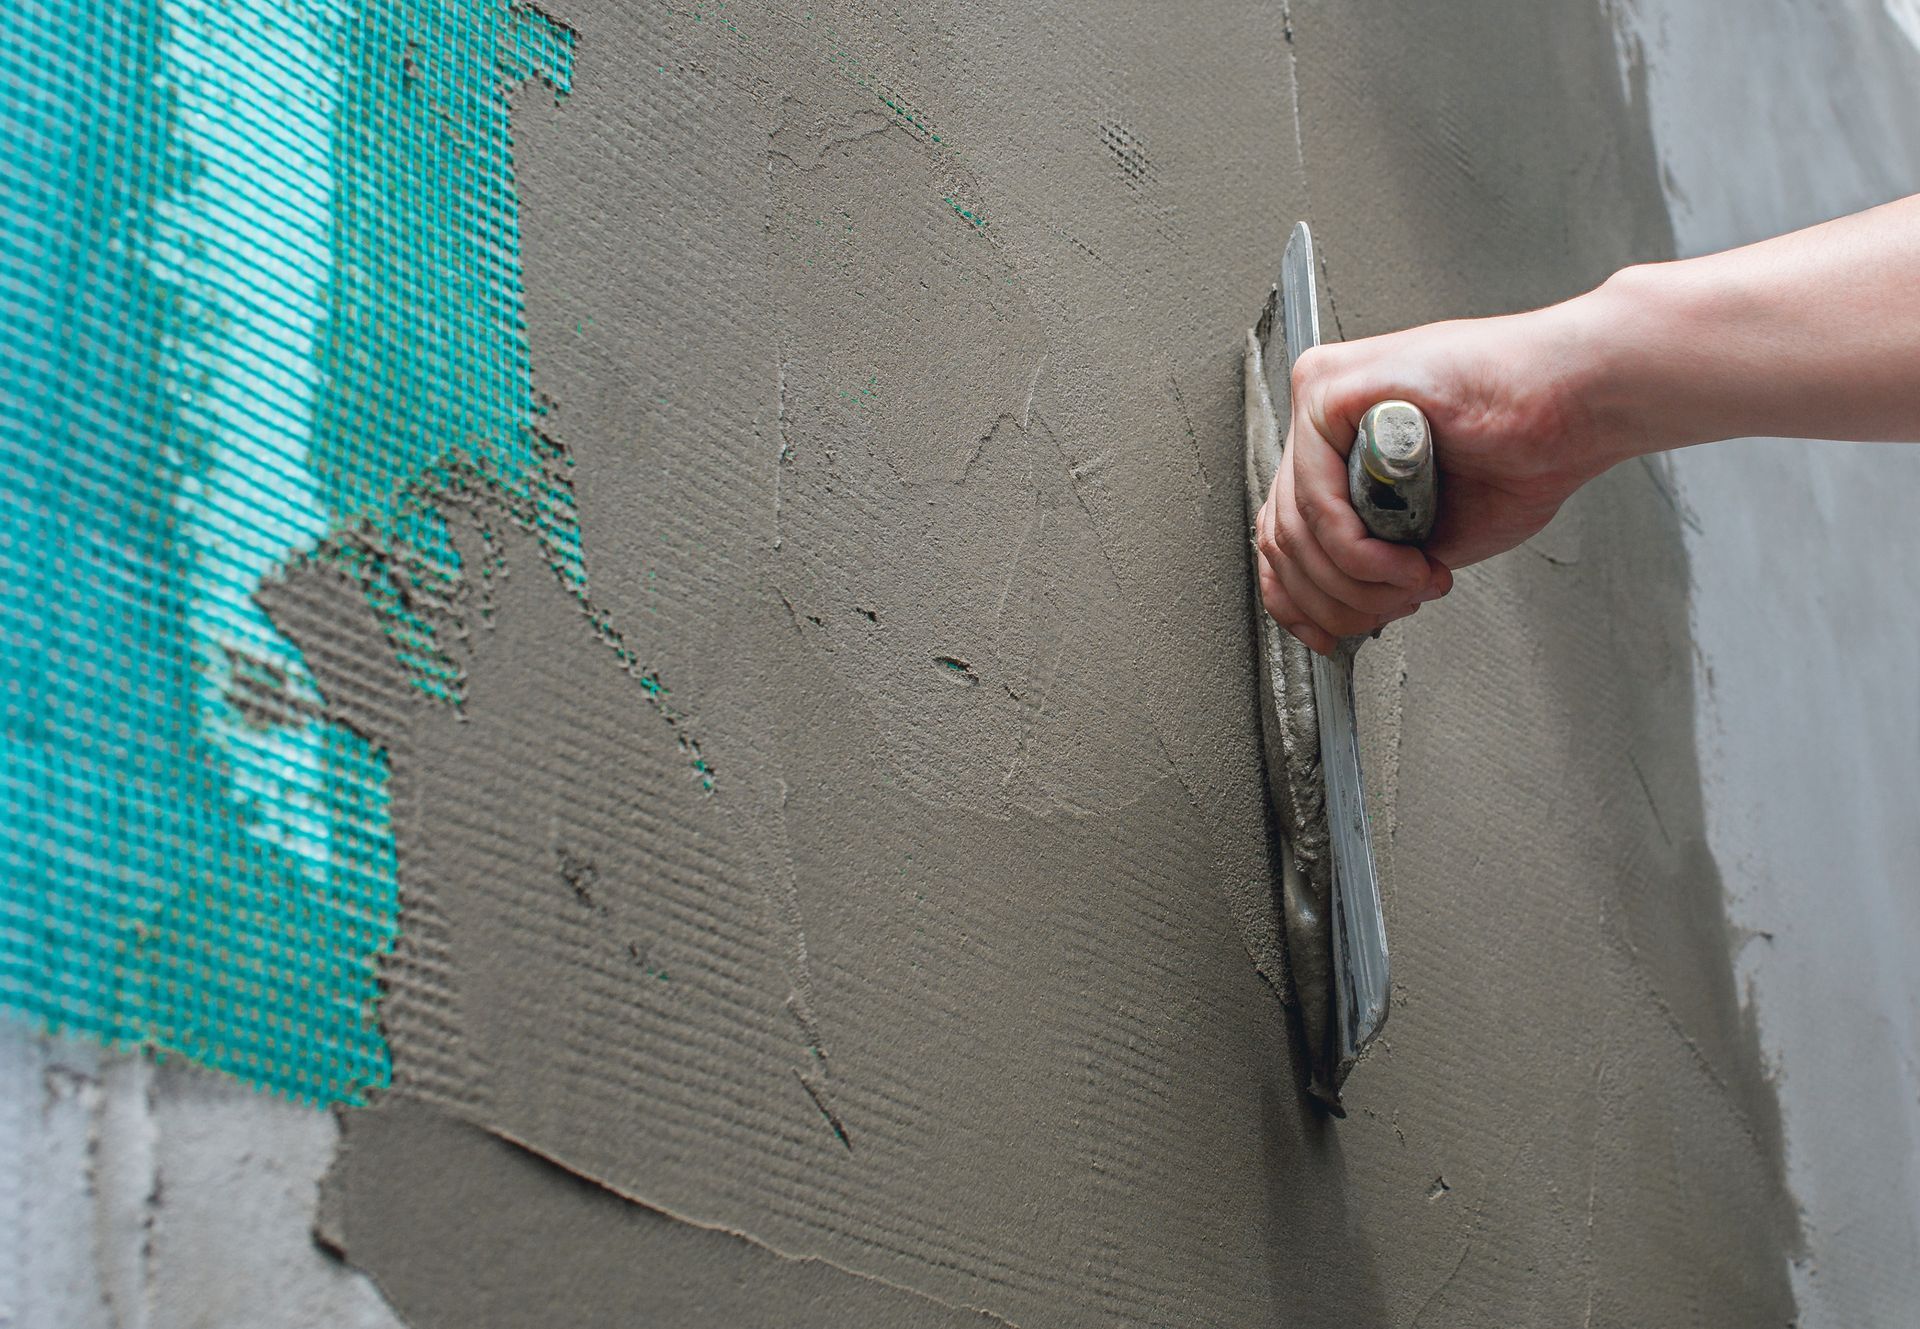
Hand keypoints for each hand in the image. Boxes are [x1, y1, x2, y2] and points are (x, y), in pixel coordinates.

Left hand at [1254, 297, 1626, 654]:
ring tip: (1414, 585)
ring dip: (1358, 583)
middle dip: (1338, 600)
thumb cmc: (1521, 455)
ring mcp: (1320, 397)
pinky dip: (1360, 552)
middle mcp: (1319, 418)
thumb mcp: (1424, 538)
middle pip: (1281, 537)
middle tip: (1395, 609)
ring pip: (1295, 527)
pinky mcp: (1332, 388)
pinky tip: (1408, 563)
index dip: (1301, 603)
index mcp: (1336, 444)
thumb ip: (1368, 566)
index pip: (1282, 533)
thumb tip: (1331, 618)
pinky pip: (1317, 498)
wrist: (1576, 407)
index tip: (1333, 637)